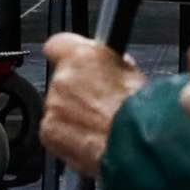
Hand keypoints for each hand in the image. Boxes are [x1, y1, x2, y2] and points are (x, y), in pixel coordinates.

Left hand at [40, 32, 144, 176]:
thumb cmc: (140, 111)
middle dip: (76, 91)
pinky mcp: (49, 131)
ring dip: (71, 115)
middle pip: (61, 80)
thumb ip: (108, 64)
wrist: (136, 145)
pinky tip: (88, 138)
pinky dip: (66, 136)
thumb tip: (107, 66)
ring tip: (97, 126)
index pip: (58, 44)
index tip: (75, 63)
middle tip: (98, 104)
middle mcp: (63, 78)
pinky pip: (53, 130)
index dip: (66, 55)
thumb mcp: (131, 73)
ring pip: (57, 107)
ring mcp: (53, 105)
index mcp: (82, 56)